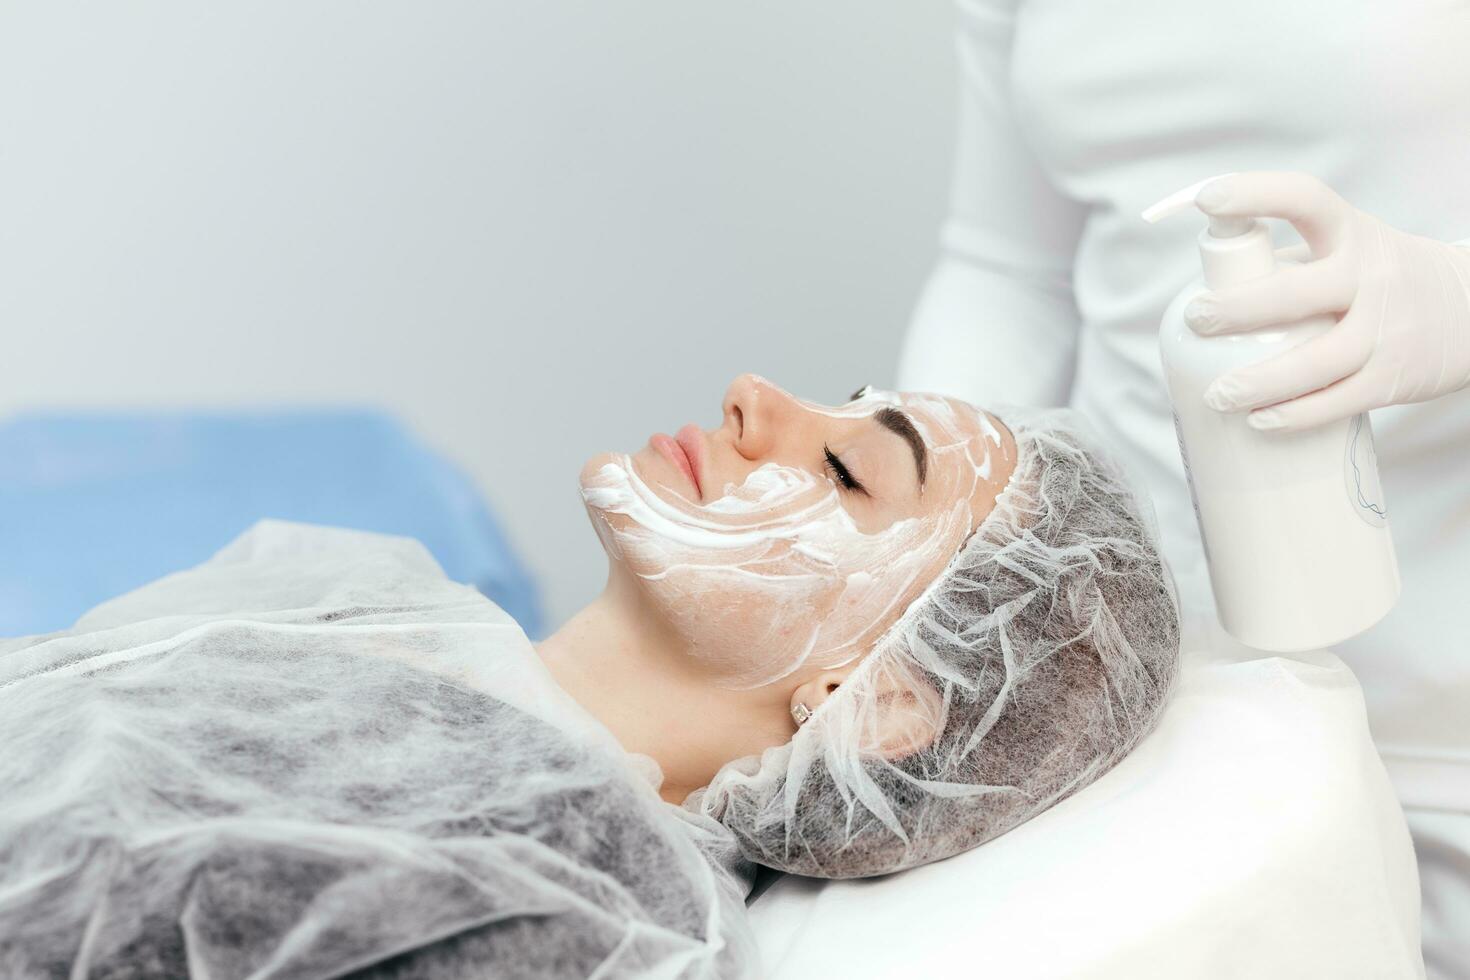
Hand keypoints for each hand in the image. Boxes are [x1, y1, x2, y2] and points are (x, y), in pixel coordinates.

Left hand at [1182, 171, 1469, 431]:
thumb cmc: (1383, 277)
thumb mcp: (1351, 247)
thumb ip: (1290, 258)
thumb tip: (1209, 279)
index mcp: (1350, 234)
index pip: (1305, 199)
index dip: (1255, 194)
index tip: (1208, 200)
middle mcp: (1369, 277)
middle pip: (1296, 293)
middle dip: (1238, 308)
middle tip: (1197, 318)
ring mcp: (1383, 330)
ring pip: (1314, 362)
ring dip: (1259, 382)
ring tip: (1215, 394)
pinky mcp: (1392, 378)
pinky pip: (1337, 401)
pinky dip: (1294, 416)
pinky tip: (1258, 421)